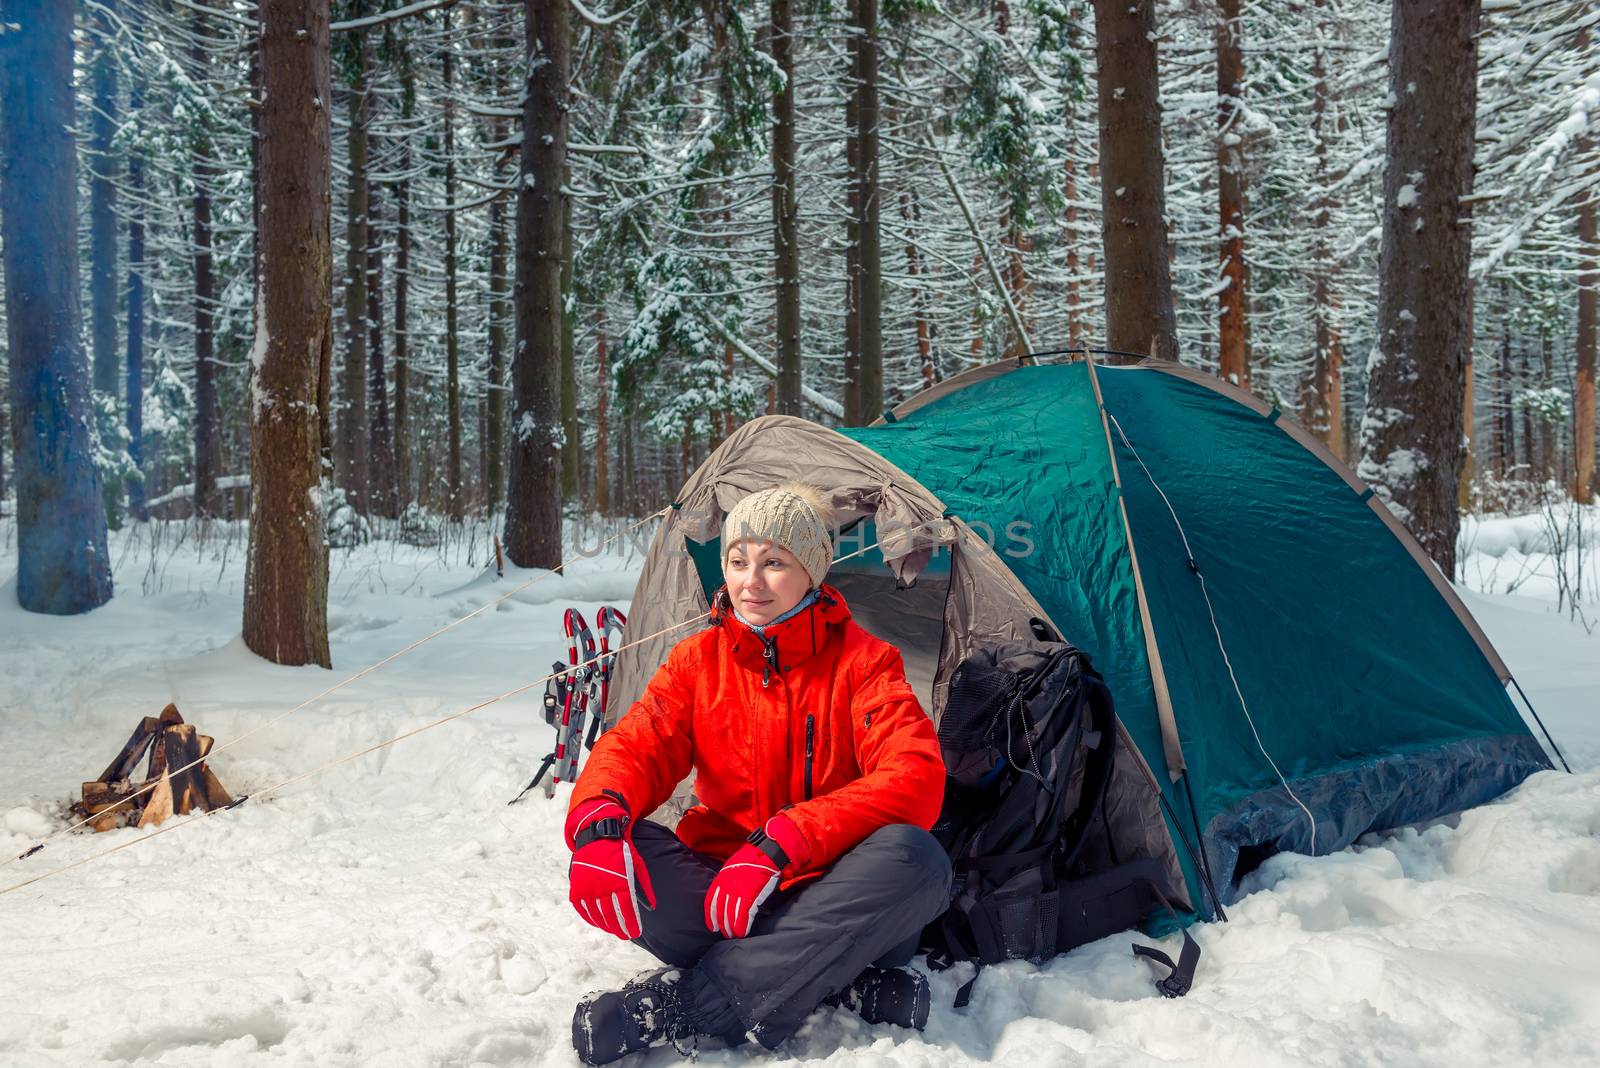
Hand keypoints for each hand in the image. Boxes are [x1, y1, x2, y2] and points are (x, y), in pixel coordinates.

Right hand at [566, 792, 655, 939]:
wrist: (597, 836)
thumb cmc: (620, 850)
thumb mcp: (637, 864)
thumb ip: (645, 886)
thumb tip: (653, 907)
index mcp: (620, 882)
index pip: (627, 911)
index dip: (631, 924)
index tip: (635, 933)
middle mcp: (603, 887)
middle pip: (612, 916)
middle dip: (620, 928)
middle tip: (625, 935)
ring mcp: (587, 888)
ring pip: (597, 915)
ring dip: (606, 926)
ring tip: (613, 931)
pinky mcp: (576, 888)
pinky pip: (582, 909)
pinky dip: (590, 918)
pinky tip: (597, 922)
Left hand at [705, 813, 809, 937]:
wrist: (767, 852)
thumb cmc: (752, 858)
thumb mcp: (733, 867)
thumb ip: (727, 881)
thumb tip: (726, 895)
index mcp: (722, 878)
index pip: (711, 901)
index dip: (711, 916)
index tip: (712, 926)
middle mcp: (727, 885)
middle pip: (721, 910)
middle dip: (722, 924)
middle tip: (724, 934)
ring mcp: (739, 890)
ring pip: (731, 914)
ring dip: (732, 928)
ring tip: (733, 936)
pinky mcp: (751, 894)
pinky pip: (744, 914)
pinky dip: (742, 925)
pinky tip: (742, 932)